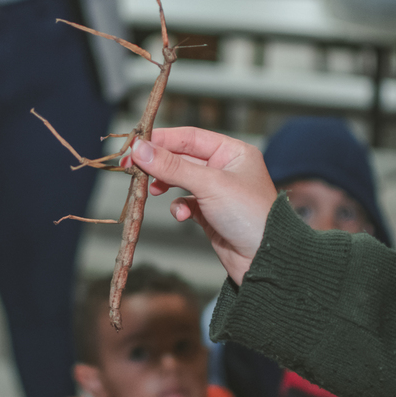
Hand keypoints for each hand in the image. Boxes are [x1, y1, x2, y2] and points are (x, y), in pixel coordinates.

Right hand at [121, 127, 277, 284]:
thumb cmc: (250, 216)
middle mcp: (225, 168)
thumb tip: (140, 149)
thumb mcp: (210, 184)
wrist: (264, 259)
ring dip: (165, 185)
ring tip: (152, 190)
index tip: (135, 145)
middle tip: (131, 168)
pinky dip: (179, 208)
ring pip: (180, 181)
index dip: (161, 139)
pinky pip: (185, 203)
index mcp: (233, 152)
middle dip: (158, 164)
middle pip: (181, 158)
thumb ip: (173, 166)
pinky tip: (182, 216)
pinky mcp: (210, 213)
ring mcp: (217, 191)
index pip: (190, 137)